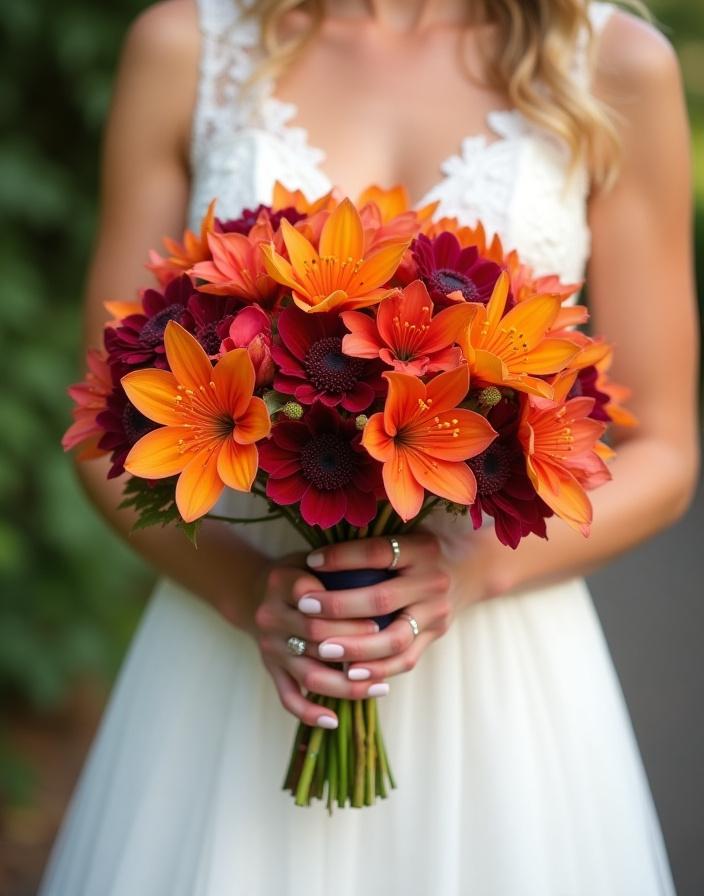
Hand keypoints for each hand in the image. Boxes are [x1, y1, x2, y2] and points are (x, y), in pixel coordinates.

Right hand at [252, 554, 385, 728]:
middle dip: (352, 644)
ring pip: (308, 672)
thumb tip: (387, 576)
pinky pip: (287, 696)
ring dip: (344, 685)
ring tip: (379, 687)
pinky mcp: (270, 668)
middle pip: (314, 636)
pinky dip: (308, 711)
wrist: (256, 592)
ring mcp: (270, 647)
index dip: (344, 611)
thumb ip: (341, 565)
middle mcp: (271, 615)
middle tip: (386, 647)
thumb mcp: (314, 558)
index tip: (377, 619)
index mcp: (282, 582)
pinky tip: (333, 720)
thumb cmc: (301, 573)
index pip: (313, 598)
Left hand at [301, 532, 475, 682]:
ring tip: (323, 649)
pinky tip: (350, 673)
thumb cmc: (423, 548)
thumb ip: (374, 542)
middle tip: (306, 609)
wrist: (472, 568)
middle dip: (339, 606)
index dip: (342, 557)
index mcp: (422, 549)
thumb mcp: (408, 533)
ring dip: (355, 646)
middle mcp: (432, 581)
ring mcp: (436, 613)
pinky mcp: (435, 636)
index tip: (311, 561)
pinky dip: (377, 669)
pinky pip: (405, 659)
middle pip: (382, 598)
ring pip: (394, 637)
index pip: (378, 552)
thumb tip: (319, 549)